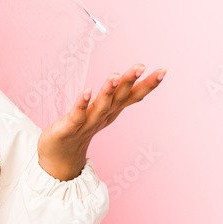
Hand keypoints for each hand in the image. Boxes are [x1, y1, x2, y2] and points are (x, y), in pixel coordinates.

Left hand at [37, 64, 165, 180]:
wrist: (59, 156)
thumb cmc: (80, 128)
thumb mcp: (101, 111)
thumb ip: (116, 98)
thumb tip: (132, 83)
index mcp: (111, 111)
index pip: (132, 96)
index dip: (147, 84)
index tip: (163, 70)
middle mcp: (102, 117)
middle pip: (119, 98)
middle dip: (130, 81)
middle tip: (141, 66)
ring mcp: (87, 123)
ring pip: (101, 106)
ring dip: (109, 91)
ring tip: (116, 75)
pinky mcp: (69, 128)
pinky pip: (77, 115)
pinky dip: (81, 104)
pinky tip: (86, 91)